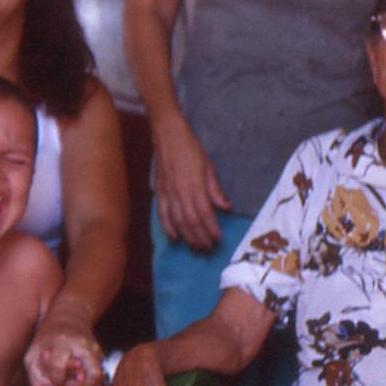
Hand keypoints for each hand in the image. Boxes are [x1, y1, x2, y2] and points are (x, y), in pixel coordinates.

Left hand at [25, 325, 105, 385]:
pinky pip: (101, 381)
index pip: (58, 365)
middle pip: (92, 375)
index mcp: (63, 341)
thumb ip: (37, 376)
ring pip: (99, 379)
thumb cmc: (47, 342)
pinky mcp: (102, 358)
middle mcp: (85, 346)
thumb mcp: (33, 354)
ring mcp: (96, 352)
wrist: (68, 320)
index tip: (52, 381)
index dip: (54, 379)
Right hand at [151, 115, 230, 250]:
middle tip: (209, 249)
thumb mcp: (209, 167)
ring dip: (187, 236)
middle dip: (201, 237)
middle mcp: (180, 192)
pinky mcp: (160, 192)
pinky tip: (174, 238)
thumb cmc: (191, 149)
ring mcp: (168, 193)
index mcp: (195, 185)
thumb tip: (226, 207)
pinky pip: (162, 214)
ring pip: (177, 221)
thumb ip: (215, 189)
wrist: (168, 136)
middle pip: (191, 221)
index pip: (204, 213)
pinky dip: (167, 228)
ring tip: (196, 247)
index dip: (211, 228)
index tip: (218, 239)